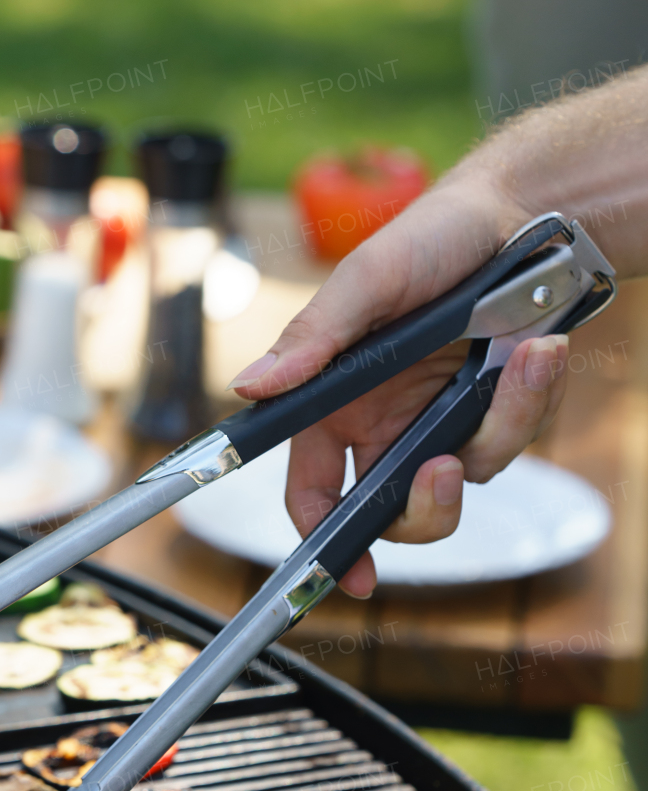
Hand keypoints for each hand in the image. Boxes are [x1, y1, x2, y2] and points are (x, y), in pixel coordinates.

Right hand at [232, 176, 568, 596]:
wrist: (515, 217)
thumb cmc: (425, 240)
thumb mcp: (364, 281)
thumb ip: (312, 338)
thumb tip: (250, 388)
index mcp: (336, 403)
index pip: (313, 491)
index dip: (325, 539)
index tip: (351, 573)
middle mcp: (386, 422)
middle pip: (395, 512)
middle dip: (423, 509)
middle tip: (441, 472)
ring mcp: (444, 420)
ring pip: (467, 478)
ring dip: (499, 426)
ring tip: (525, 357)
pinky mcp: (499, 410)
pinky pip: (513, 436)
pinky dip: (531, 396)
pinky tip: (539, 348)